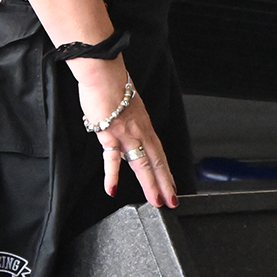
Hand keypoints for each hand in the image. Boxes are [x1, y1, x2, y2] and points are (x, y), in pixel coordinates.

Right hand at [70, 56, 177, 206]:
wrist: (104, 75)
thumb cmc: (113, 88)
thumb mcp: (128, 108)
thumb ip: (128, 126)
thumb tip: (123, 139)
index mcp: (145, 127)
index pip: (160, 155)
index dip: (166, 173)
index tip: (172, 188)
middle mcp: (140, 132)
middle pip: (157, 163)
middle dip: (165, 184)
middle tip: (172, 201)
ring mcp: (126, 135)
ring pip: (142, 164)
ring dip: (150, 184)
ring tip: (156, 201)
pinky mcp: (109, 134)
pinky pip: (111, 158)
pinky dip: (112, 175)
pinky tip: (112, 190)